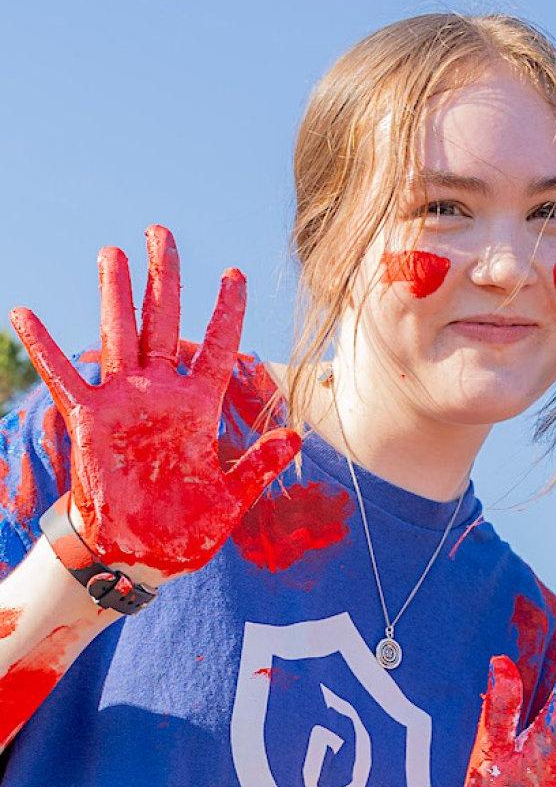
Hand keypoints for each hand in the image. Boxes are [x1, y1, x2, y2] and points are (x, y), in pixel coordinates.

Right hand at [9, 225, 299, 581]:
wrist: (142, 556)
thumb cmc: (188, 529)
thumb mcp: (233, 497)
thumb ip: (260, 464)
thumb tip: (297, 436)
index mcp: (199, 409)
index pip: (216, 350)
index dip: (225, 313)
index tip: (234, 274)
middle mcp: (162, 396)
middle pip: (164, 324)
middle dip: (164, 279)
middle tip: (161, 231)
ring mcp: (124, 404)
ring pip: (119, 335)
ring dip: (115, 294)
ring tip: (113, 251)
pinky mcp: (90, 421)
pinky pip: (65, 378)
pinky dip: (45, 348)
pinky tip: (26, 313)